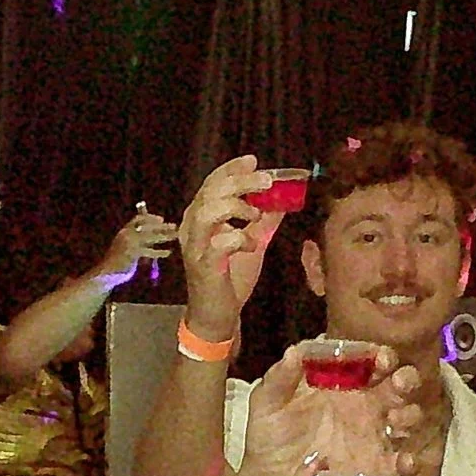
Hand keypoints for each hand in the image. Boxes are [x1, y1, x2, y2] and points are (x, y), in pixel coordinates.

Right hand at [94, 208, 177, 285]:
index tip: (161, 219)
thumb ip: (140, 238)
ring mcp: (130, 243)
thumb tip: (157, 232)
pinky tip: (167, 252)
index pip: (139, 219)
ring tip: (175, 236)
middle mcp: (127, 234)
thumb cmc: (119, 260)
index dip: (151, 218)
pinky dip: (159, 252)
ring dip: (164, 235)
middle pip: (148, 226)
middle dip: (162, 226)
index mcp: (125, 230)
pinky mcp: (133, 254)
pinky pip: (149, 251)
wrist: (106, 273)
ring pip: (151, 236)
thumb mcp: (128, 245)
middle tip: (174, 226)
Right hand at [177, 155, 285, 340]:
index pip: (212, 183)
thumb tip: (283, 200)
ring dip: (235, 207)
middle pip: (211, 191)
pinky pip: (219, 244)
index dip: (231, 169)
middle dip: (240, 182)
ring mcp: (196, 247)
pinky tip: (251, 244)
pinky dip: (239, 238)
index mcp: (201, 218)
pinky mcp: (204, 266)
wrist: (216, 315)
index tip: (253, 160)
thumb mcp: (251, 242)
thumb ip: (263, 221)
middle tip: (266, 180)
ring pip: (208, 212)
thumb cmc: (230, 277)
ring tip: (255, 214)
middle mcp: (193, 228)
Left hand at [233, 343, 424, 475]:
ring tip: (396, 420)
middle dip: (405, 378)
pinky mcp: (378, 467)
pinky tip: (402, 462)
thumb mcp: (266, 405)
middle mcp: (364, 404)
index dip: (378, 354)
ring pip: (407, 417)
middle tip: (398, 382)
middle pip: (397, 383)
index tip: (380, 357)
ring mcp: (374, 435)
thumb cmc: (269, 439)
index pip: (367, 360)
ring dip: (409, 414)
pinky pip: (402, 461)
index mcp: (341, 383)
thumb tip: (294, 352)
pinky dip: (409, 461)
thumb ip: (280, 378)